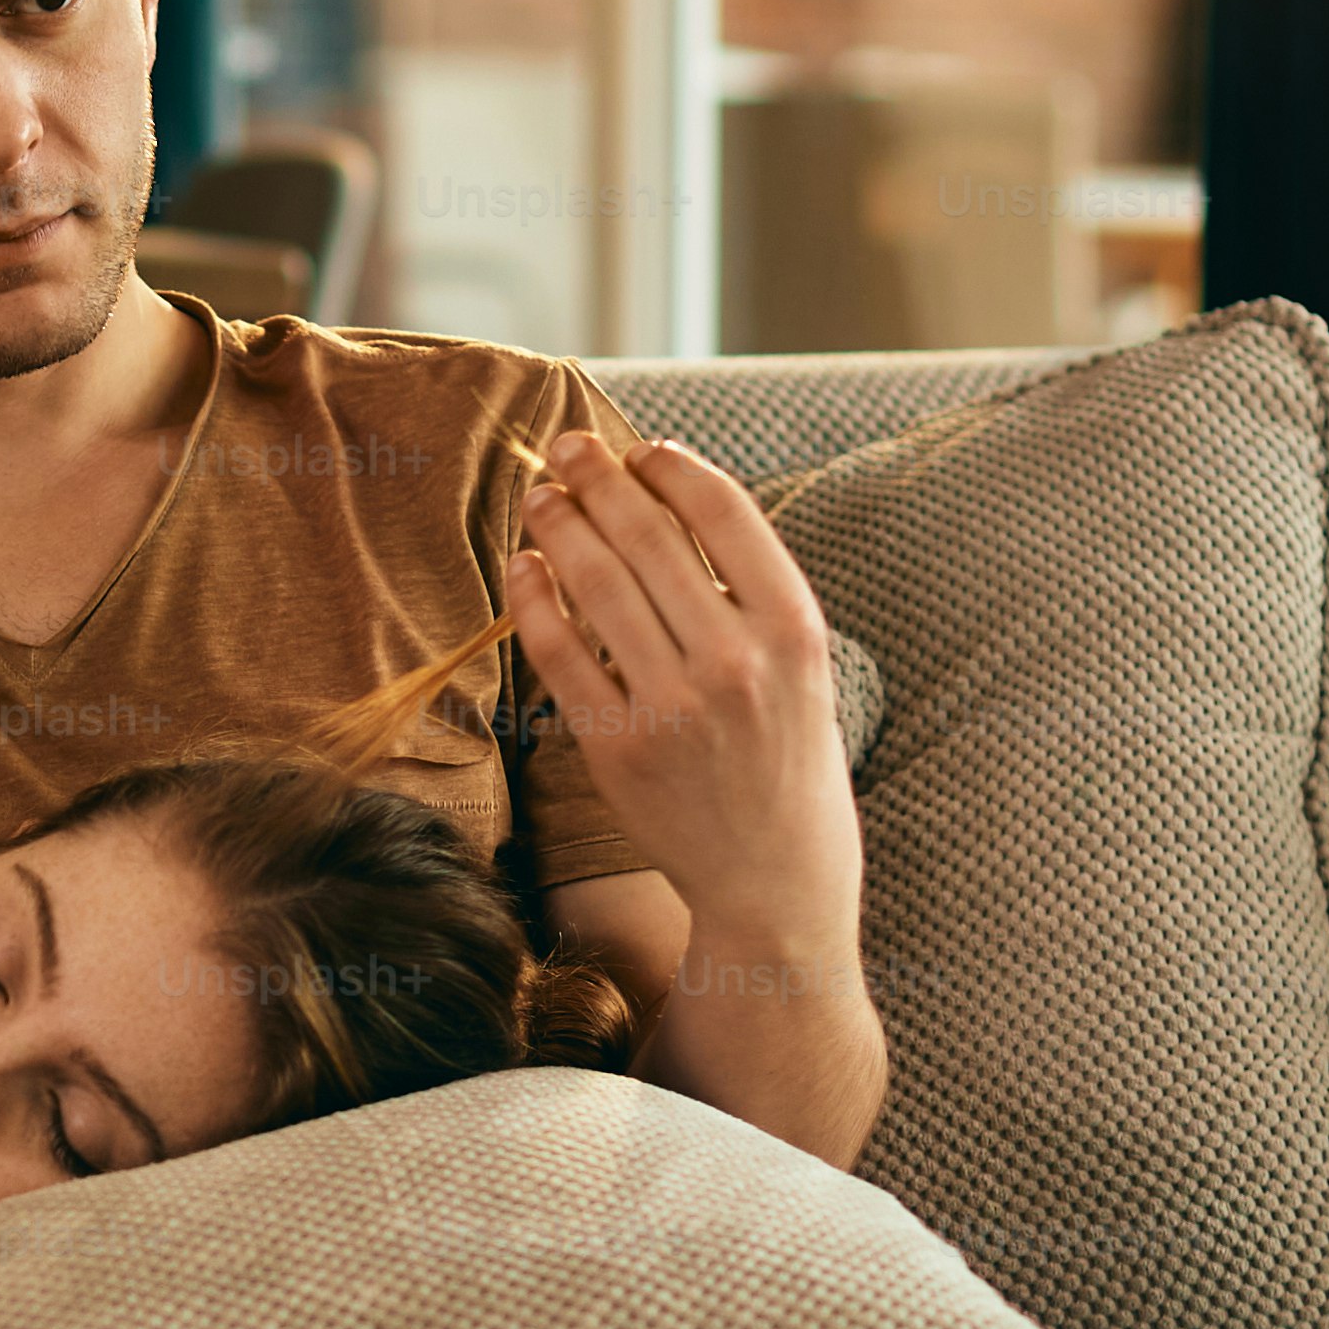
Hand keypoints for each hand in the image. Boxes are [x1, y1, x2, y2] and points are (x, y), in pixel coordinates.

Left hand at [506, 430, 863, 953]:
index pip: (724, 513)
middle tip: (566, 445)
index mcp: (794, 629)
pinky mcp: (619, 748)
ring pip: (597, 582)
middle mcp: (737, 661)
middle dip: (598, 476)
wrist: (776, 883)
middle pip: (649, 534)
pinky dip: (535, 598)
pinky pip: (561, 653)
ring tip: (540, 495)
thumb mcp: (804, 671)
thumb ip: (752, 598)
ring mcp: (675, 706)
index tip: (641, 450)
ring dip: (559, 523)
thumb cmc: (787, 765)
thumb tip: (672, 505)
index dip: (672, 467)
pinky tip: (524, 566)